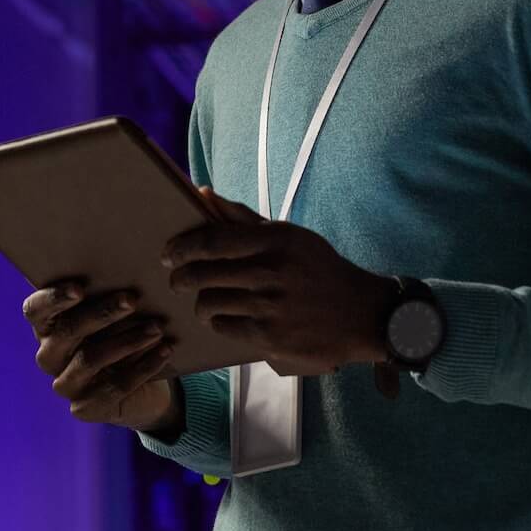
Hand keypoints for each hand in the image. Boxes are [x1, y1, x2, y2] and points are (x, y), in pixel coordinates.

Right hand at [21, 278, 180, 432]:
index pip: (35, 310)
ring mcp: (64, 385)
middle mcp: (49, 356)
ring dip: (128, 340)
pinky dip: (143, 367)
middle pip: (66, 332)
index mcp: (48, 326)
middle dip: (102, 313)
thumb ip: (112, 296)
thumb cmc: (126, 333)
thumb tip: (132, 273)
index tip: (79, 288)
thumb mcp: (118, 313)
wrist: (144, 384)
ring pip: (90, 359)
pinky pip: (114, 387)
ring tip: (157, 327)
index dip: (53, 298)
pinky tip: (165, 350)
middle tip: (132, 299)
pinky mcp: (84, 409)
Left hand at [162, 187, 398, 376]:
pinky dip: (219, 323)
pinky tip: (226, 319)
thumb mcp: (288, 236)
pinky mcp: (269, 337)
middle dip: (181, 278)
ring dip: (200, 304)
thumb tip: (202, 193)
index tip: (168, 253)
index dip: (182, 248)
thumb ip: (242, 217)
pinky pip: (224, 327)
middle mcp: (270, 272)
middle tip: (177, 281)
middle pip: (203, 274)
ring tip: (205, 303)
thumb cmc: (319, 269)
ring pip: (209, 303)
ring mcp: (269, 307)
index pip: (212, 240)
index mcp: (274, 240)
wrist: (361, 314)